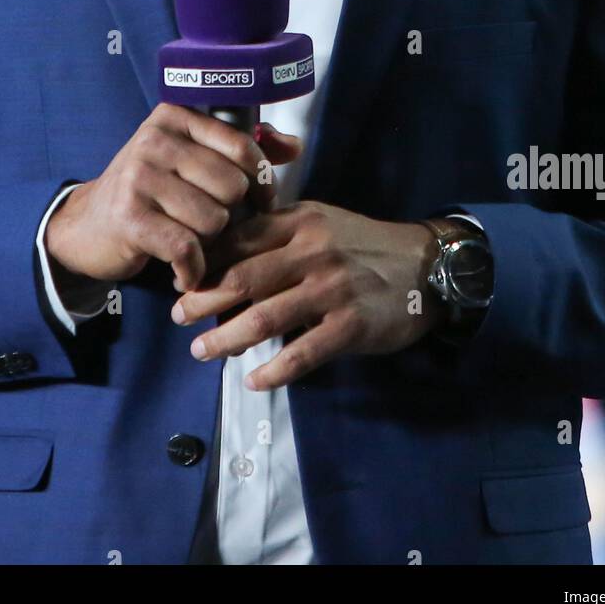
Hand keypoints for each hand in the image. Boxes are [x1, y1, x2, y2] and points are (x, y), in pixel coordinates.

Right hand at [44, 104, 301, 290]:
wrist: (89, 226)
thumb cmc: (154, 191)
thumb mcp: (193, 157)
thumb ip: (244, 148)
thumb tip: (295, 146)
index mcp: (176, 116)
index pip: (242, 146)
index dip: (260, 180)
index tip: (258, 201)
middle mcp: (155, 140)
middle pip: (232, 187)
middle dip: (231, 216)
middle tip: (213, 227)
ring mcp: (139, 177)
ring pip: (213, 219)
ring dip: (210, 244)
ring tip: (193, 243)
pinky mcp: (130, 217)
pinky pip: (187, 248)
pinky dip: (192, 269)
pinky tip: (185, 271)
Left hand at [171, 201, 446, 389]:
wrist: (426, 266)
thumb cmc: (363, 244)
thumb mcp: (320, 222)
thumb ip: (277, 232)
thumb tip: (222, 254)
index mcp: (300, 222)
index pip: (239, 240)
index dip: (205, 263)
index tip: (181, 281)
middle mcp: (313, 252)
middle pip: (243, 278)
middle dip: (203, 300)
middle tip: (178, 317)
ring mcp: (333, 289)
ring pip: (265, 317)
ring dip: (227, 338)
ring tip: (202, 351)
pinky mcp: (352, 325)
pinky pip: (303, 352)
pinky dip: (274, 370)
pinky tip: (254, 381)